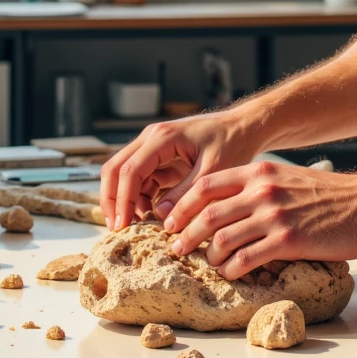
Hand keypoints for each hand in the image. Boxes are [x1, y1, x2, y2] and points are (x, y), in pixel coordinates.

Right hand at [99, 109, 261, 230]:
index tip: (123, 226)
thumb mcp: (213, 171)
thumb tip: (160, 216)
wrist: (244, 127)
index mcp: (162, 138)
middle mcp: (151, 139)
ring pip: (124, 175)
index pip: (129, 171)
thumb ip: (186, 193)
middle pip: (114, 169)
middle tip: (117, 229)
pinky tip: (148, 216)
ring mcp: (153, 148)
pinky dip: (140, 198)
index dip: (122, 200)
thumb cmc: (232, 143)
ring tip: (134, 227)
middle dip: (112, 200)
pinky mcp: (160, 159)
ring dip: (125, 200)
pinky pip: (141, 180)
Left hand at [162, 160, 356, 277]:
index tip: (172, 222)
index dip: (182, 205)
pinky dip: (232, 270)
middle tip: (177, 249)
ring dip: (209, 256)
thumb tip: (231, 204)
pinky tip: (234, 273)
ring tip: (211, 264)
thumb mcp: (290, 178)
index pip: (205, 185)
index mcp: (260, 173)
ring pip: (221, 239)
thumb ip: (260, 186)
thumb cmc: (333, 195)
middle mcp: (262, 191)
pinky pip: (245, 259)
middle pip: (206, 213)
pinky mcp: (289, 240)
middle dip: (184, 234)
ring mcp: (275, 215)